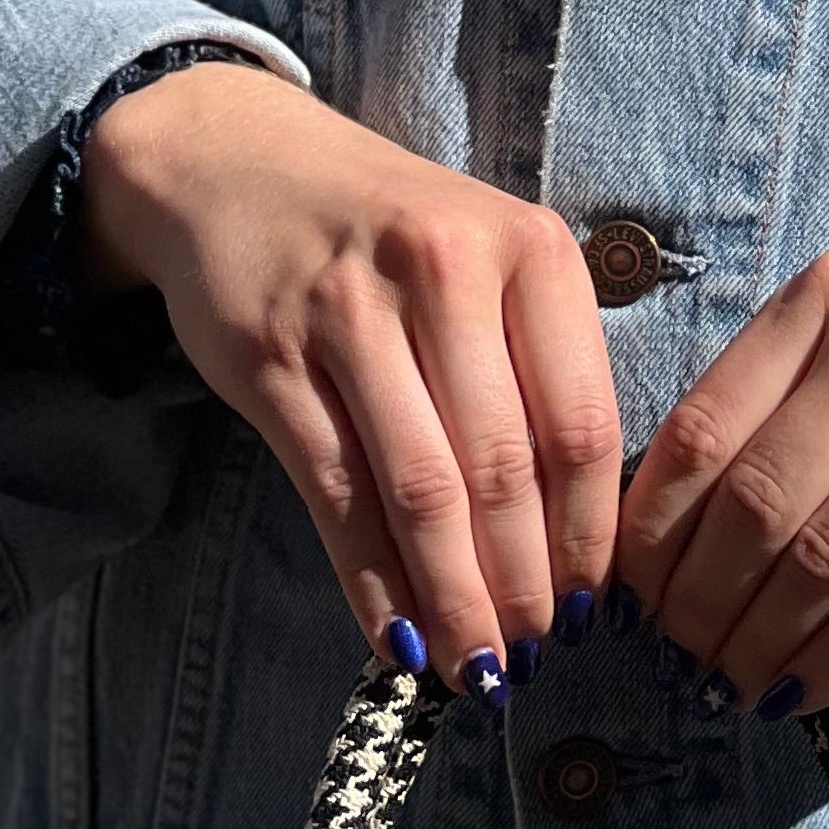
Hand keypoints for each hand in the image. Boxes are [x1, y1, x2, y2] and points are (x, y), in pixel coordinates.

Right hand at [84, 66, 622, 690]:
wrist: (235, 162)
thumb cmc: (388, 237)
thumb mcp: (487, 268)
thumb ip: (539, 374)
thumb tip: (576, 544)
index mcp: (529, 252)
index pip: (583, 427)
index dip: (589, 540)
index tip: (594, 613)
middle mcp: (446, 270)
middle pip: (504, 470)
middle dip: (523, 587)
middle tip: (532, 657)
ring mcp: (351, 312)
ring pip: (421, 491)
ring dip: (453, 599)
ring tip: (474, 666)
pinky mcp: (273, 357)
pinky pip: (336, 495)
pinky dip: (371, 582)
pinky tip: (396, 640)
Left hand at [616, 255, 828, 713]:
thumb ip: (777, 406)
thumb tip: (658, 533)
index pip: (701, 429)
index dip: (650, 533)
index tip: (630, 599)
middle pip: (753, 503)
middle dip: (697, 602)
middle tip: (676, 659)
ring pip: (820, 558)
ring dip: (758, 642)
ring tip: (728, 687)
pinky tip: (800, 692)